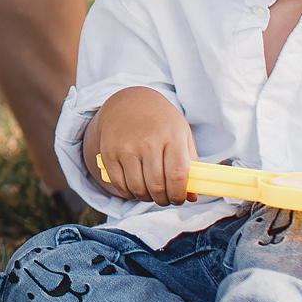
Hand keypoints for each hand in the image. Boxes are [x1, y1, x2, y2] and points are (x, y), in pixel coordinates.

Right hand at [84, 87, 194, 205]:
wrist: (128, 102)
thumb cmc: (161, 122)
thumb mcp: (182, 133)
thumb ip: (190, 164)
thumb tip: (192, 196)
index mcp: (172, 135)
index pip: (177, 175)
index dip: (179, 194)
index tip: (180, 199)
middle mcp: (148, 141)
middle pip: (157, 185)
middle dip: (163, 199)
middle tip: (166, 199)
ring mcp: (126, 147)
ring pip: (137, 188)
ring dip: (146, 198)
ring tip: (151, 194)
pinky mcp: (109, 153)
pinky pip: (119, 184)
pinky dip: (129, 193)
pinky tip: (136, 189)